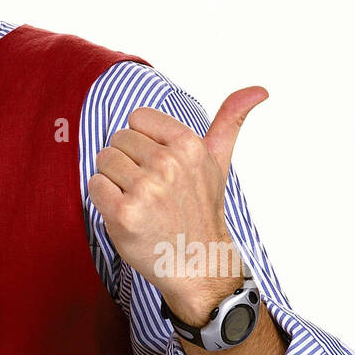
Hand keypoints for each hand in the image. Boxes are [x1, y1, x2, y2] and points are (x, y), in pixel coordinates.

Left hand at [88, 87, 266, 322]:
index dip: (143, 143)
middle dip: (128, 163)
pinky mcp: (124, 214)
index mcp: (188, 145)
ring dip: (115, 181)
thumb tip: (260, 89)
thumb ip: (231, 120)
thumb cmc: (201, 210)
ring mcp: (145, 190)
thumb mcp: (218, 161)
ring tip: (140, 202)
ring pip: (103, 161)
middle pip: (117, 140)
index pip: (136, 119)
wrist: (198, 265)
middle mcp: (168, 164)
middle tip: (151, 190)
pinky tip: (128, 214)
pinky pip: (94, 185)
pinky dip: (104, 199)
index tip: (160, 166)